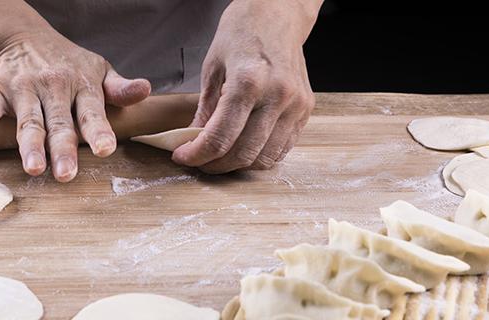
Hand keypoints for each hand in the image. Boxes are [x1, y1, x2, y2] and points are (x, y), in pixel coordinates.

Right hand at [0, 31, 150, 181]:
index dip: (99, 131)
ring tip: (33, 168)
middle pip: (59, 123)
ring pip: (27, 121)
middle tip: (67, 174)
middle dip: (62, 148)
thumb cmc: (69, 63)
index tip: (105, 149)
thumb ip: (120, 88)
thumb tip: (145, 90)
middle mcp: (53, 87)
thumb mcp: (99, 70)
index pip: (92, 111)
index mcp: (82, 86)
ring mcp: (24, 89)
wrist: (24, 37)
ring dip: (28, 145)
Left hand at [172, 0, 321, 173]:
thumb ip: (205, 108)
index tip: (183, 156)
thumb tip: (193, 140)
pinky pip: (282, 148)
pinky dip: (259, 155)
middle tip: (198, 160)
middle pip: (243, 153)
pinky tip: (243, 146)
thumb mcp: (213, 66)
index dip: (197, 155)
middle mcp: (277, 96)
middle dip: (215, 165)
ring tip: (219, 155)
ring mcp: (296, 105)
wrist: (279, 13)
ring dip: (237, 164)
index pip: (220, 137)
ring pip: (264, 157)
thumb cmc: (243, 31)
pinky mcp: (306, 110)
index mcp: (249, 82)